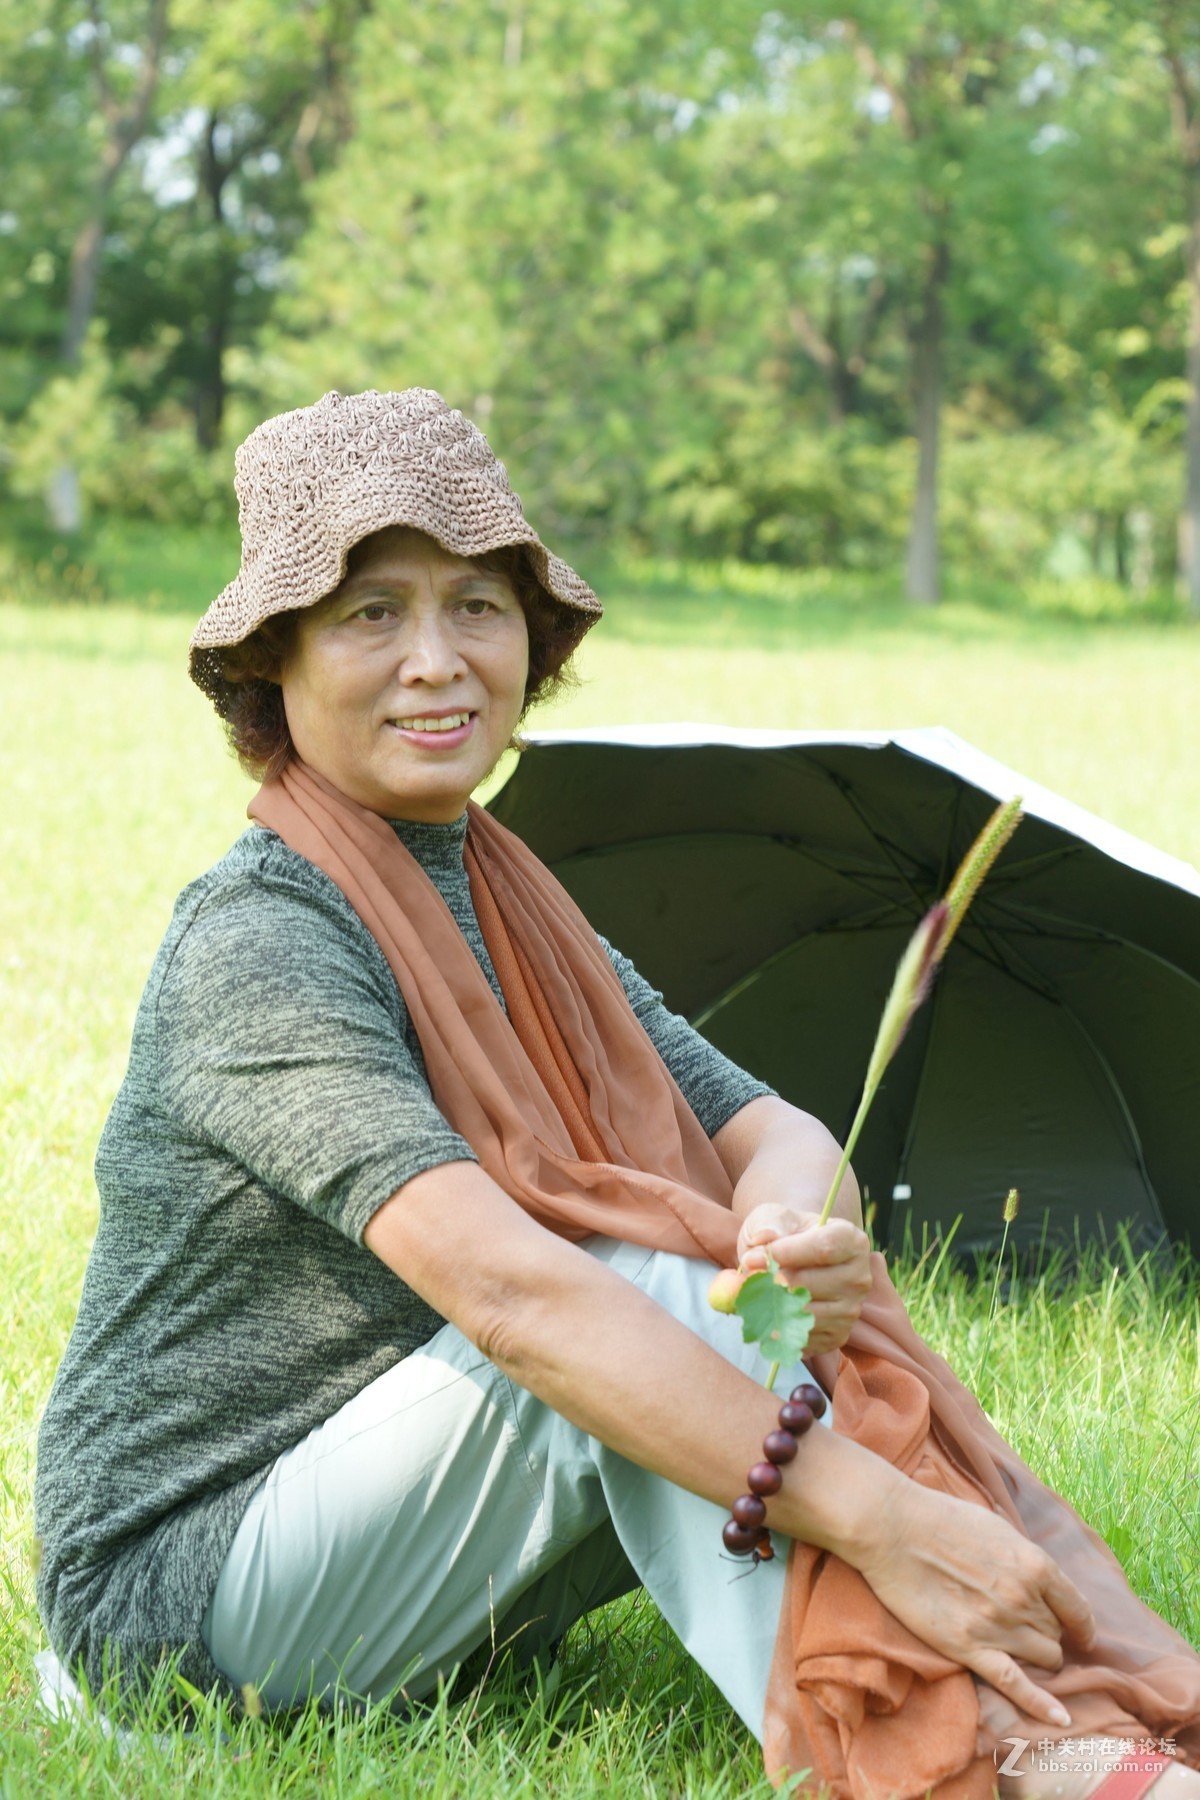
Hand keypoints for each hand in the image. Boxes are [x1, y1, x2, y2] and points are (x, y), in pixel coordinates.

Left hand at [737, 1205, 871, 1354]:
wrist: (791, 1261)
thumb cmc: (784, 1234)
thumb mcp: (774, 1216)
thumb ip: (770, 1222)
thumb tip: (767, 1239)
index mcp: (852, 1240)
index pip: (824, 1248)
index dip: (786, 1253)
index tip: (754, 1256)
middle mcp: (859, 1277)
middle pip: (810, 1284)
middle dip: (771, 1281)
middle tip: (746, 1275)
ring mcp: (851, 1310)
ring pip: (804, 1313)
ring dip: (771, 1305)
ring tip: (754, 1291)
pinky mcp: (837, 1336)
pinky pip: (803, 1336)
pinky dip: (778, 1326)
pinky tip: (768, 1309)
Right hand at [855, 1476, 1095, 1726]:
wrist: (892, 1528)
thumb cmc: (941, 1518)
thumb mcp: (997, 1526)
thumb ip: (1024, 1556)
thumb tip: (1042, 1578)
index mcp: (1034, 1564)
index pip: (1077, 1608)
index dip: (1081, 1625)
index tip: (1081, 1634)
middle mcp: (1023, 1599)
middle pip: (1056, 1634)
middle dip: (1048, 1633)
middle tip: (1026, 1626)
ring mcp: (997, 1626)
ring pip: (1044, 1658)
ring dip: (1038, 1655)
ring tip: (1020, 1648)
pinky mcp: (969, 1648)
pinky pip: (1016, 1684)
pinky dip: (1041, 1704)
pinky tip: (1061, 1718)